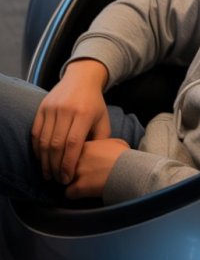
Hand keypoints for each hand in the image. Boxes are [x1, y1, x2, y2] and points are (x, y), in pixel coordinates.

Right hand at [31, 59, 110, 185]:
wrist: (82, 78)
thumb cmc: (95, 104)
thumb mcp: (103, 120)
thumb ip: (100, 141)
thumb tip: (93, 163)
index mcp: (84, 114)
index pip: (73, 144)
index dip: (68, 164)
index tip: (67, 178)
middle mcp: (66, 110)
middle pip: (56, 145)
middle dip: (56, 167)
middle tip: (57, 180)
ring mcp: (52, 108)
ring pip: (44, 141)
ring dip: (45, 161)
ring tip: (49, 174)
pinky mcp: (42, 107)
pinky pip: (36, 132)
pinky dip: (37, 148)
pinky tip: (42, 159)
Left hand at [65, 138, 129, 199]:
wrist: (129, 171)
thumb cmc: (125, 157)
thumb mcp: (116, 142)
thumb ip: (104, 143)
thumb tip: (105, 147)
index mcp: (85, 145)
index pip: (70, 151)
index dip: (74, 158)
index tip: (81, 163)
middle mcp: (77, 158)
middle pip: (63, 165)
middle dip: (69, 170)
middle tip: (79, 175)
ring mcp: (76, 173)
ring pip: (63, 179)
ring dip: (70, 182)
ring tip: (80, 185)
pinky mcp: (78, 187)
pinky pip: (68, 193)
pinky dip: (74, 195)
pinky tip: (83, 194)